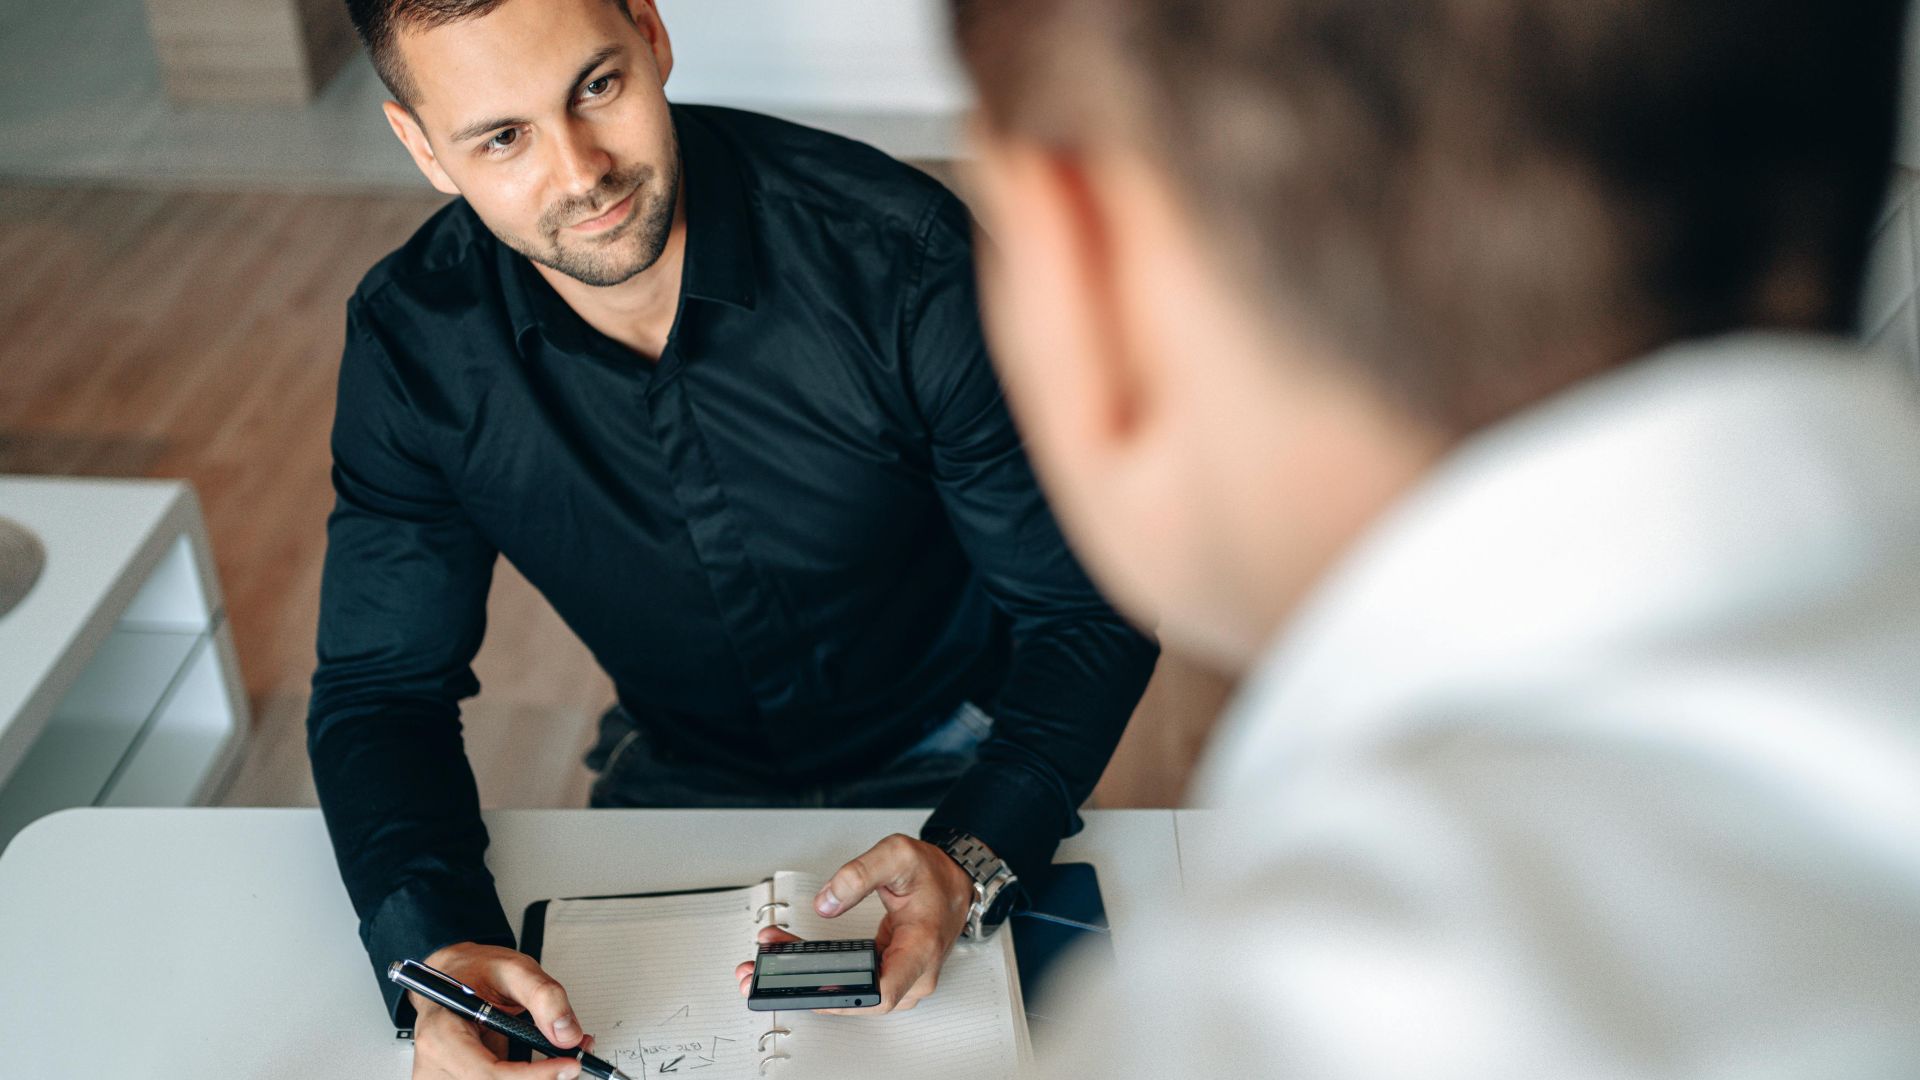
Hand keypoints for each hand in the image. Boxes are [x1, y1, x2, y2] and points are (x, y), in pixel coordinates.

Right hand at [408, 941, 594, 1078]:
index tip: (569, 1065)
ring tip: (558, 1058)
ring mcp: (444, 1077)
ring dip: (536, 1079)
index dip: (535, 1076)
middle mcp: (436, 1064)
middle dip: (541, 1078)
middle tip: (572, 1061)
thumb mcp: (514, 968)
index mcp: (441, 1035)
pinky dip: (525, 1078)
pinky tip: (540, 1066)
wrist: (454, 975)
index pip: (489, 1074)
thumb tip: (566, 1034)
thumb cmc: (474, 971)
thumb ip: (544, 996)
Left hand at [732, 833, 974, 1014]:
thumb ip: (858, 875)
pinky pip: (852, 982)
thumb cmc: (934, 874)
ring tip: (767, 963)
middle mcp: (913, 973)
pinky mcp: (888, 974)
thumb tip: (827, 901)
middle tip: (762, 975)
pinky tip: (791, 955)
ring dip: (807, 982)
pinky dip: (820, 972)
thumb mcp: (897, 856)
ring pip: (850, 994)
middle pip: (857, 999)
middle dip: (806, 990)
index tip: (806, 988)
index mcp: (920, 948)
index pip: (882, 993)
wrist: (953, 880)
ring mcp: (901, 978)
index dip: (840, 998)